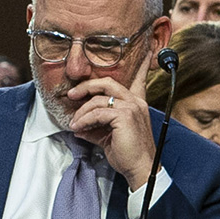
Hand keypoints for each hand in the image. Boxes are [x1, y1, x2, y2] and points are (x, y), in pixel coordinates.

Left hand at [64, 71, 157, 190]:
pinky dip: (84, 120)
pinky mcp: (124, 116)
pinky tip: (78, 128)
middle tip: (72, 94)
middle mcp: (135, 102)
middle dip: (86, 86)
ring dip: (81, 111)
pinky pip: (97, 112)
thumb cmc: (128, 154)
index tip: (147, 49)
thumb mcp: (109, 137)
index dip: (141, 65)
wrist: (140, 169)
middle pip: (107, 82)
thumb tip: (78, 127)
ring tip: (74, 123)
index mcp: (136, 103)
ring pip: (98, 99)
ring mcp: (131, 108)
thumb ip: (95, 127)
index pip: (139, 78)